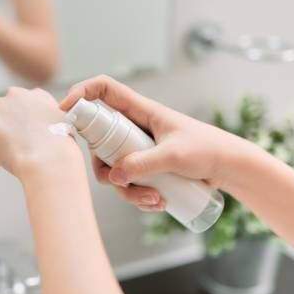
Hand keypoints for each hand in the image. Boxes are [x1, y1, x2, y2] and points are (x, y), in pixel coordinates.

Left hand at [0, 87, 80, 178]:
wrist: (49, 160)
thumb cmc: (60, 154)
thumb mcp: (63, 131)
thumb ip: (47, 126)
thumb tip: (36, 136)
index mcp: (38, 95)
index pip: (24, 112)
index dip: (27, 132)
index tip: (35, 144)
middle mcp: (15, 94)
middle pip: (5, 120)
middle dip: (10, 135)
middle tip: (25, 151)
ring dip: (0, 145)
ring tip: (18, 155)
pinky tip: (6, 158)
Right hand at [60, 75, 244, 211]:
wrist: (227, 168)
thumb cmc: (207, 149)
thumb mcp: (175, 155)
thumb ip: (144, 164)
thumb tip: (115, 176)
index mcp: (140, 111)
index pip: (104, 90)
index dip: (82, 93)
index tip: (66, 110)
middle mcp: (133, 129)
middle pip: (98, 141)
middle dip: (105, 167)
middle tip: (120, 181)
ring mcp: (137, 150)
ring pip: (113, 169)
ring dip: (128, 190)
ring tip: (155, 200)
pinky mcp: (144, 169)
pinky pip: (128, 184)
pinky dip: (139, 197)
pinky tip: (160, 203)